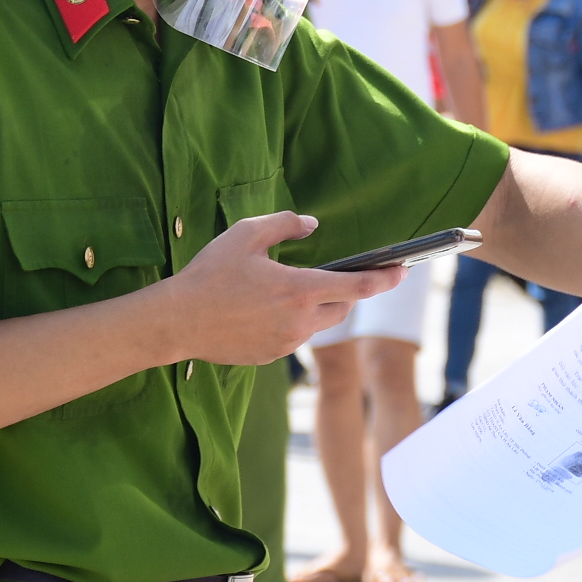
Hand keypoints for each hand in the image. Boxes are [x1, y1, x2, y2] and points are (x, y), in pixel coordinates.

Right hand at [160, 212, 401, 366]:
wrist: (177, 321)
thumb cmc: (210, 274)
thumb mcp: (245, 234)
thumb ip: (285, 224)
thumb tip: (312, 225)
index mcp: (299, 289)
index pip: (358, 286)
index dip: (386, 278)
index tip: (404, 271)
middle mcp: (300, 321)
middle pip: (343, 308)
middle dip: (346, 292)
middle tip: (330, 276)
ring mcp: (287, 344)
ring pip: (319, 324)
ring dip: (316, 308)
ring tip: (285, 291)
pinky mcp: (272, 357)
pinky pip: (294, 337)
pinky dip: (292, 323)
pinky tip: (263, 311)